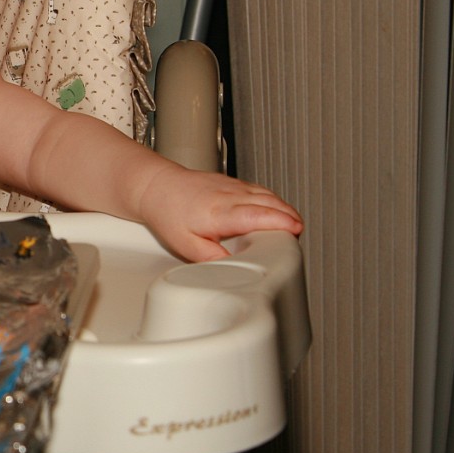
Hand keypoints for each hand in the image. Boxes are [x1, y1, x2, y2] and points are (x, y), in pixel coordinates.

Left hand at [140, 167, 302, 261]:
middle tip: (298, 235)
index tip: (296, 230)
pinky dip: (273, 201)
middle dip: (289, 217)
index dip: (280, 222)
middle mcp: (229, 196)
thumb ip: (213, 259)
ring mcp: (232, 186)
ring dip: (284, 208)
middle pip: (269, 203)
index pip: (257, 215)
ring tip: (293, 226)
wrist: (155, 187)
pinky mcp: (232, 183)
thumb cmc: (168, 213)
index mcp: (220, 212)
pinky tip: (276, 211)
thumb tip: (234, 269)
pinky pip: (259, 190)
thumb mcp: (186, 246)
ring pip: (267, 194)